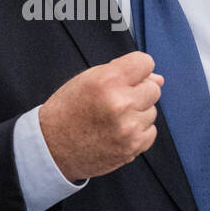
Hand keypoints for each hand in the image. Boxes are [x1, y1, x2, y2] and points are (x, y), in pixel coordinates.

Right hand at [38, 51, 161, 180]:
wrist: (52, 148)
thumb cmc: (67, 111)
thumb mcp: (87, 80)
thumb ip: (122, 73)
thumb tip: (156, 77)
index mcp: (107, 80)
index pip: (145, 63)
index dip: (137, 69)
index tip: (129, 77)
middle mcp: (121, 103)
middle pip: (153, 88)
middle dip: (138, 92)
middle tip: (116, 101)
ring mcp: (129, 127)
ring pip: (152, 111)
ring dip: (137, 113)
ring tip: (113, 118)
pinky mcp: (133, 147)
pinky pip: (151, 132)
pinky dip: (138, 131)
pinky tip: (118, 131)